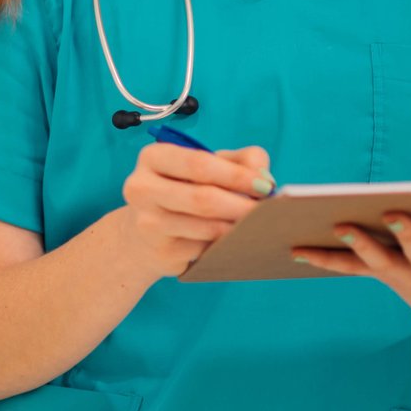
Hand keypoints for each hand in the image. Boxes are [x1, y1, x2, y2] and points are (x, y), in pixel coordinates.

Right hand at [112, 143, 273, 279]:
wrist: (144, 234)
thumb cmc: (185, 190)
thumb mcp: (209, 166)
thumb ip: (241, 161)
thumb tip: (265, 179)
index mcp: (153, 157)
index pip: (199, 163)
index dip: (236, 175)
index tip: (265, 185)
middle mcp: (142, 188)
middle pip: (203, 198)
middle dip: (241, 205)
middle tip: (268, 211)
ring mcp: (148, 223)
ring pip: (206, 228)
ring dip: (238, 228)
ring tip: (257, 224)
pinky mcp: (161, 252)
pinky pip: (204, 250)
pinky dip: (226, 246)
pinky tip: (235, 240)